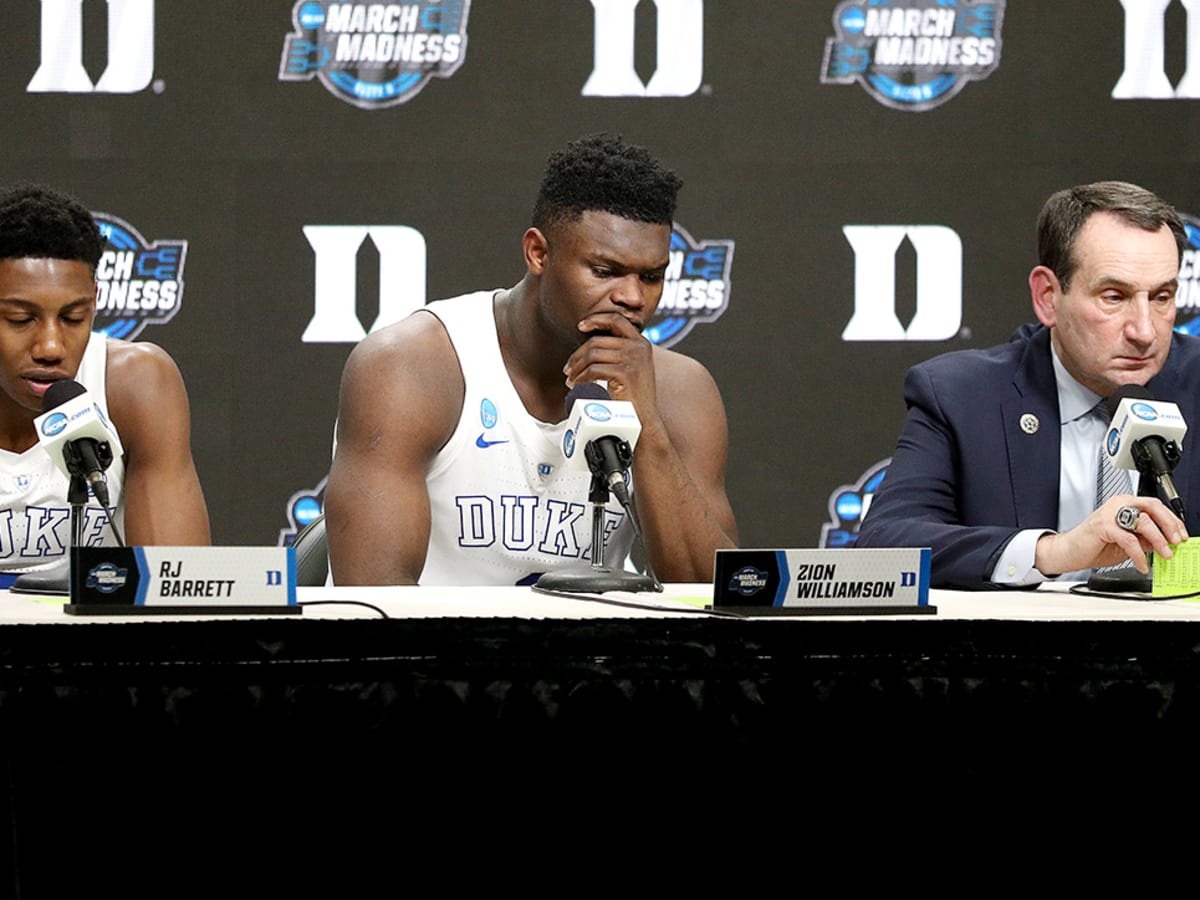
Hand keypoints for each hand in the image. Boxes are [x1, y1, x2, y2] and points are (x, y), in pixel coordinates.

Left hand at [563, 313, 659, 422]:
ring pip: (593, 355)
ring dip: (577, 368)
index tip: (581, 326)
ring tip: (571, 380)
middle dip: (577, 355)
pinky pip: (594, 370)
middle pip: (597, 341)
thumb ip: (618, 353)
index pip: (616, 320)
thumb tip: (590, 346)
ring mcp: (633, 359)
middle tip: (568, 369)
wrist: (644, 420)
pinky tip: (577, 386)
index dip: (596, 319)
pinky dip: (581, 378)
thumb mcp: (631, 367)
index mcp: (641, 343)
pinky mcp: (626, 372)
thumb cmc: (634, 398)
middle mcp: (639, 347)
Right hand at [1035, 495, 1188, 575]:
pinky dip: (1139, 555)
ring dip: (1159, 540)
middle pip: (1152, 507)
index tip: (1182, 535)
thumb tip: (1167, 543)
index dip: (1172, 521)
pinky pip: (1129, 540)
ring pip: (1143, 522)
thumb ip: (1145, 539)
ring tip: (1164, 555)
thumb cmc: (1095, 545)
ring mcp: (1110, 514)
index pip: (1155, 506)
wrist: (1069, 552)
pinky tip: (1142, 565)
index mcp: (1125, 504)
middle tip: (1176, 542)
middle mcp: (1118, 504)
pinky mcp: (1103, 527)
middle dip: (1169, 525)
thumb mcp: (1127, 541)